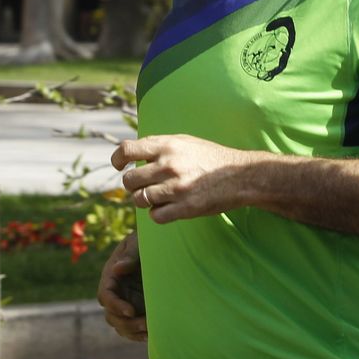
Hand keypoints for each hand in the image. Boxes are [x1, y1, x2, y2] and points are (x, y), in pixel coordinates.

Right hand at [97, 233, 147, 342]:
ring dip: (133, 331)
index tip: (131, 310)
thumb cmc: (146, 240)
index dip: (115, 305)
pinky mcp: (139, 310)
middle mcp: (116, 292)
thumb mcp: (138, 243)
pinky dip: (139, 335)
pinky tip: (152, 335)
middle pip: (111, 316)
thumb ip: (130, 255)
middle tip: (146, 323)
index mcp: (111, 276)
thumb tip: (118, 269)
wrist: (161, 248)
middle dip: (126, 323)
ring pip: (121, 325)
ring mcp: (127, 302)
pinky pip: (133, 328)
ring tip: (151, 330)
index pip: (105, 296)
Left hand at [111, 135, 250, 223]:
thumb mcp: (185, 142)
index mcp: (167, 146)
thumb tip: (132, 153)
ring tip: (158, 197)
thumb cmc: (211, 158)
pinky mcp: (184, 208)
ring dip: (145, 200)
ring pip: (140, 199)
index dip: (117, 159)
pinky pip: (155, 216)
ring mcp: (176, 188)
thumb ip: (159, 146)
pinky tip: (168, 207)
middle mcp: (169, 165)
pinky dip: (158, 214)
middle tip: (144, 186)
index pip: (127, 149)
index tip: (119, 166)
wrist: (240, 175)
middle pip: (129, 180)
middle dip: (133, 185)